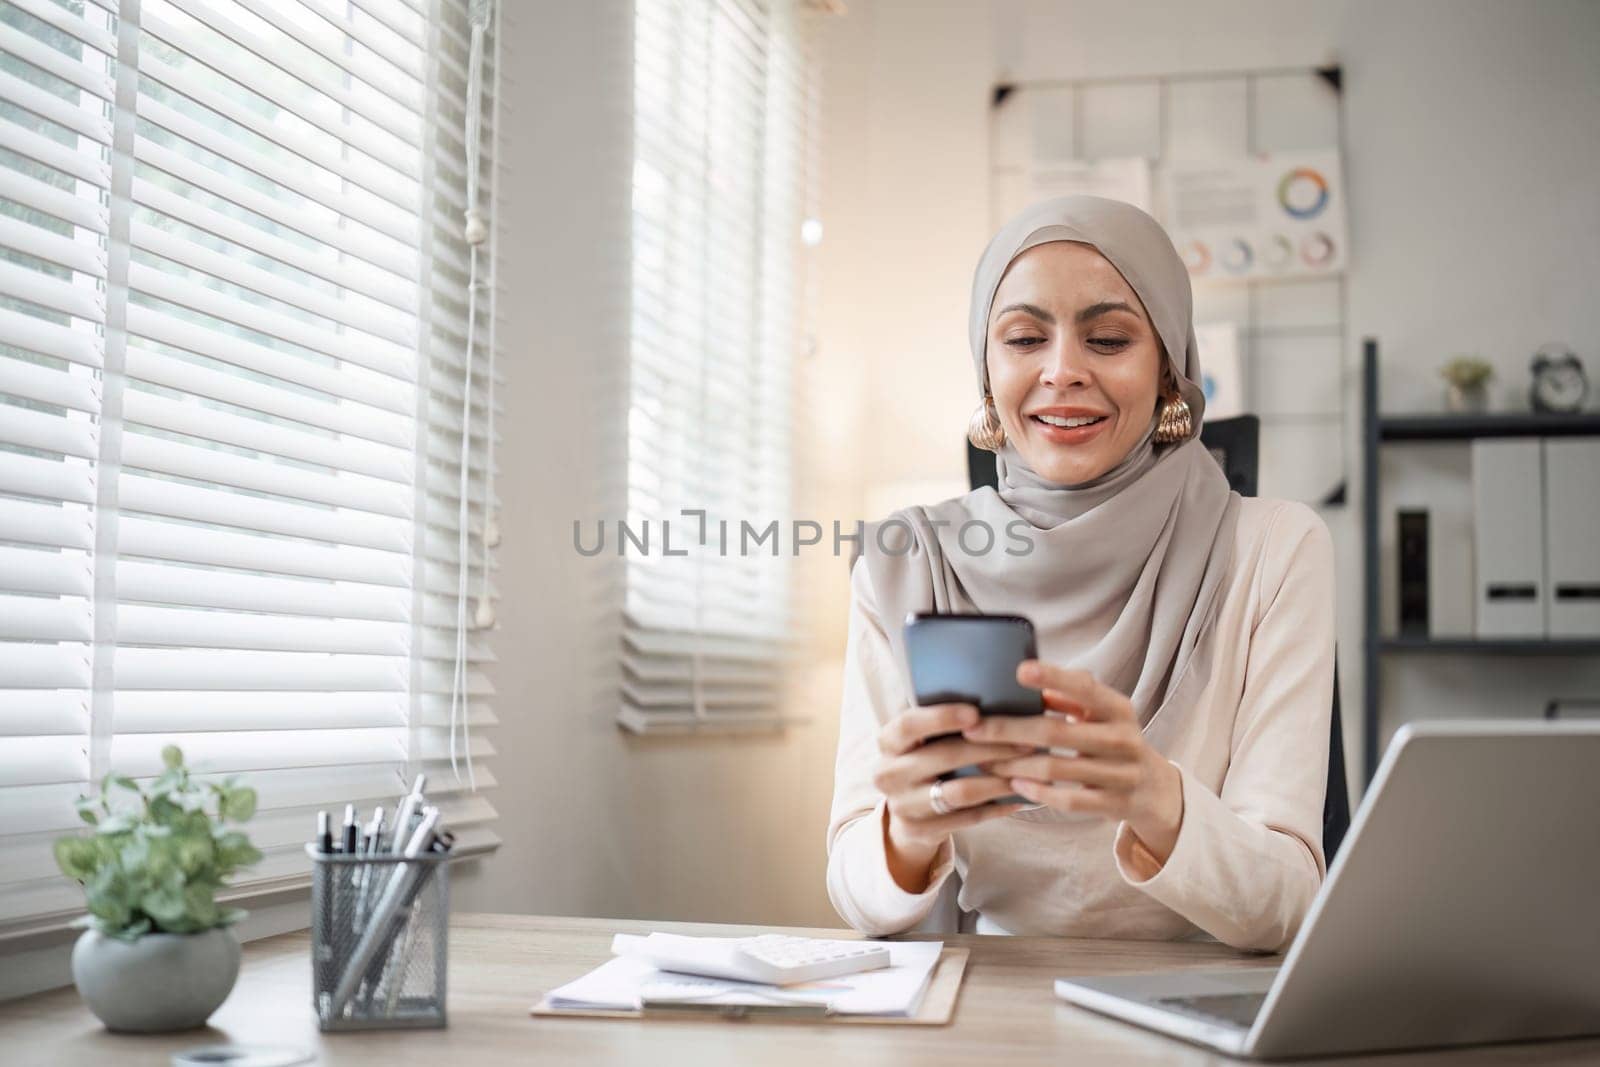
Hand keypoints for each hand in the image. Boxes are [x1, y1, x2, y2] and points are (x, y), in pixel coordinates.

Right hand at [874, 702, 1032, 892]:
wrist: (906, 811)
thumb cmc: (925, 760)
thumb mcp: (922, 738)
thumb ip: (944, 720)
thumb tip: (995, 696)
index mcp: (888, 742)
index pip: (910, 724)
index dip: (942, 717)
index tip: (976, 714)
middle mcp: (889, 773)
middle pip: (943, 756)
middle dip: (989, 748)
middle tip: (1026, 743)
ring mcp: (902, 805)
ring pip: (959, 792)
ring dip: (998, 781)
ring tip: (1027, 772)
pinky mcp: (920, 830)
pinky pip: (966, 818)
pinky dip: (996, 808)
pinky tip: (1018, 799)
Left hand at [965, 660, 1184, 862]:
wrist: (1154, 789)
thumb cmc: (1113, 740)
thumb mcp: (1100, 715)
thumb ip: (1068, 698)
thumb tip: (1024, 679)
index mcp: (1119, 709)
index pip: (1085, 688)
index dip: (1054, 678)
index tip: (1020, 670)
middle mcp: (1123, 739)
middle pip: (1056, 733)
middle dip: (1009, 730)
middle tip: (973, 728)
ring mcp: (1122, 775)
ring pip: (1056, 769)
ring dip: (1013, 764)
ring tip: (983, 759)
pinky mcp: (1114, 804)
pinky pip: (1068, 799)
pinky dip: (1037, 792)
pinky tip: (1013, 784)